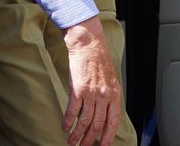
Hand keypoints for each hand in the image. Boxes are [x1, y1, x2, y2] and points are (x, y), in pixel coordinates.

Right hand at [62, 17, 122, 145]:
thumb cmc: (99, 59)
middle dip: (89, 140)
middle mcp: (104, 96)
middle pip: (97, 125)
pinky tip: (65, 127)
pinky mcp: (78, 89)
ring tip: (72, 142)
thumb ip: (108, 96)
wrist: (89, 44)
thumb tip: (103, 113)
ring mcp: (91, 93)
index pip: (113, 121)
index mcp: (115, 94)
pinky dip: (68, 121)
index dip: (108, 136)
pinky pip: (73, 110)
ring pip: (84, 121)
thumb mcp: (110, 79)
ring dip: (77, 134)